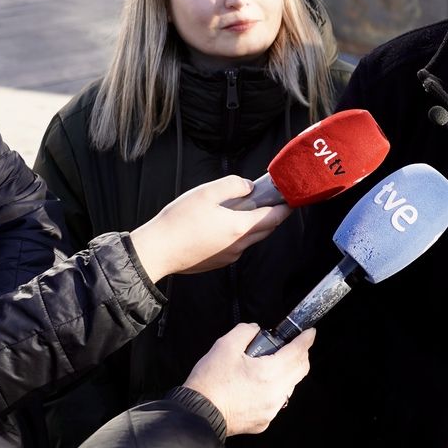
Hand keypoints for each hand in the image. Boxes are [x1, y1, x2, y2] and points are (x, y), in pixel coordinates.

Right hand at [130, 176, 291, 281]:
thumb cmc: (179, 220)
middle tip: (271, 199)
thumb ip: (233, 185)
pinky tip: (223, 223)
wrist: (156, 251)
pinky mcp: (217, 262)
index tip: (291, 198)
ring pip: (251, 238)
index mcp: (241, 227)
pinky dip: (238, 234)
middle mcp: (239, 245)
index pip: (275, 218)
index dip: (286, 207)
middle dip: (273, 215)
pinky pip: (236, 246)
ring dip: (254, 225)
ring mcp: (229, 256)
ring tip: (244, 208)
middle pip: (266, 229)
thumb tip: (249, 187)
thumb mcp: (206, 192)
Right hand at [183, 323, 312, 435]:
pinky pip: (277, 402)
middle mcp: (275, 393)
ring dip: (287, 373)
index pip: (298, 352)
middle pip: (300, 370)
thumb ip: (245, 332)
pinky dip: (274, 390)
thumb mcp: (224, 346)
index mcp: (270, 373)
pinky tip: (259, 385)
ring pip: (290, 387)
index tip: (309, 333)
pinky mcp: (263, 421)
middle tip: (293, 346)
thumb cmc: (210, 382)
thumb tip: (255, 330)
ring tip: (270, 365)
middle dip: (301, 355)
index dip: (306, 340)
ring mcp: (271, 410)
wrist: (197, 414)